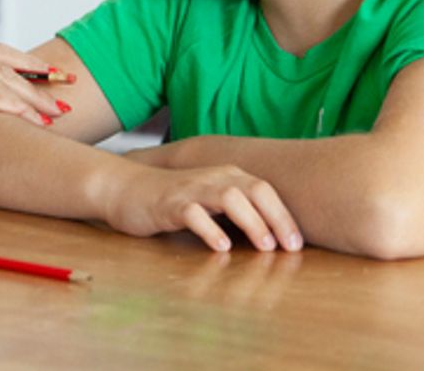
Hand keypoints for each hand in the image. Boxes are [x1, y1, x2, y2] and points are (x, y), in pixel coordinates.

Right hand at [101, 164, 302, 252]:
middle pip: (254, 190)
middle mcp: (213, 178)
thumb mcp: (210, 201)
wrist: (126, 188)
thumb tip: (271, 238)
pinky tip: (221, 247)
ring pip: (229, 198)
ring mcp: (191, 189)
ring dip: (251, 222)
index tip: (297, 244)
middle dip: (276, 218)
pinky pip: (193, 213)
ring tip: (264, 247)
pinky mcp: (170, 204)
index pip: (265, 190)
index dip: (285, 216)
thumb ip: (237, 211)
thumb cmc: (174, 200)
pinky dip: (210, 229)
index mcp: (227, 176)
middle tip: (289, 248)